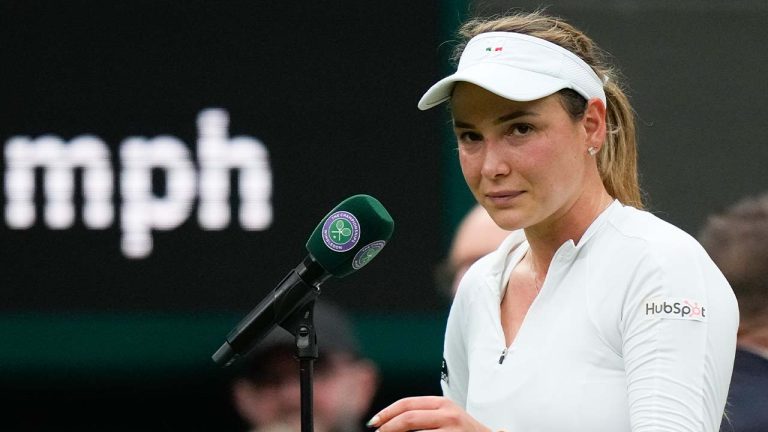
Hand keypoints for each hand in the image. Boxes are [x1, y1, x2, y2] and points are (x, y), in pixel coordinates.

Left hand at [366, 396, 491, 431]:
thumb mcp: (446, 416)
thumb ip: (424, 414)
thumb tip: (391, 421)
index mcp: (442, 403)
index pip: (407, 404)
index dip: (387, 413)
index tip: (374, 422)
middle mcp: (448, 414)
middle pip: (408, 418)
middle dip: (388, 428)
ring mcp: (452, 430)